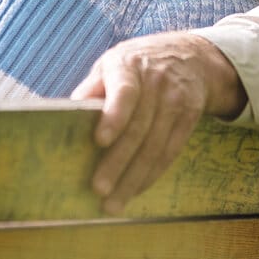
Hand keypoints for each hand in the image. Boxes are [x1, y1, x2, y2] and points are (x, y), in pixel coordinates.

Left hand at [69, 31, 243, 214]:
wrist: (189, 56)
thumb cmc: (135, 64)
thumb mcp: (111, 63)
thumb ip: (91, 88)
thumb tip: (68, 112)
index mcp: (129, 65)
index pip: (125, 92)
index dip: (114, 116)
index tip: (99, 141)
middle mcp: (156, 82)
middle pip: (138, 128)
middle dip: (118, 162)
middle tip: (99, 188)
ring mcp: (176, 100)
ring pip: (155, 146)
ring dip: (134, 178)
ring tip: (114, 202)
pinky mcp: (190, 117)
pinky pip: (170, 151)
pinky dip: (152, 174)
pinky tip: (136, 190)